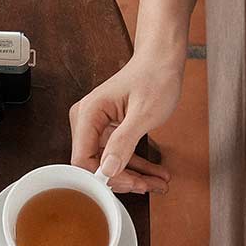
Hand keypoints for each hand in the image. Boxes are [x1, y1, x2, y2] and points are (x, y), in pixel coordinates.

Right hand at [69, 54, 181, 193]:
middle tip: (148, 186)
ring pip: (109, 163)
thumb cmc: (154, 77)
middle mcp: (87, 121)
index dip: (105, 177)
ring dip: (134, 175)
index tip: (129, 184)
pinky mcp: (109, 130)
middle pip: (96, 164)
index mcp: (88, 114)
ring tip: (157, 183)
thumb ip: (124, 142)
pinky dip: (137, 165)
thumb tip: (107, 170)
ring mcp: (97, 126)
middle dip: (123, 179)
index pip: (83, 159)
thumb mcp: (144, 113)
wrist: (162, 60)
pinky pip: (119, 154)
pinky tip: (154, 174)